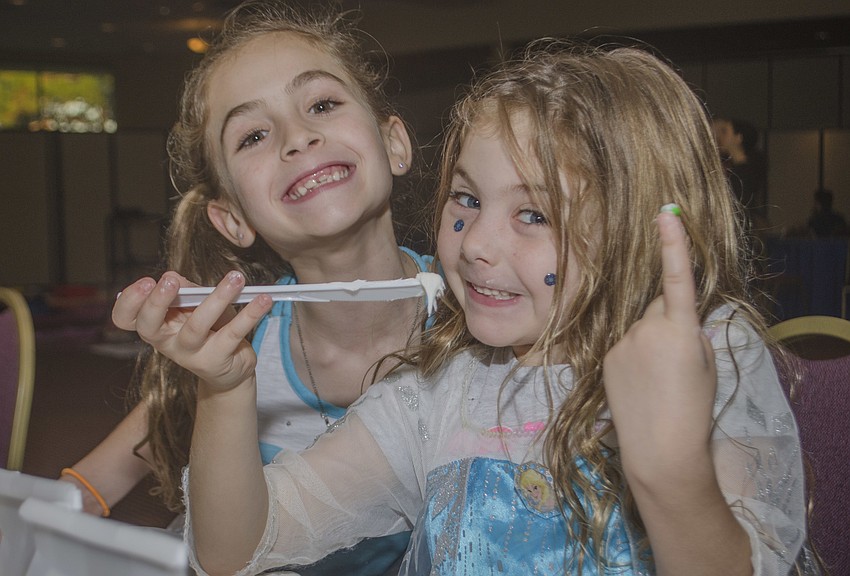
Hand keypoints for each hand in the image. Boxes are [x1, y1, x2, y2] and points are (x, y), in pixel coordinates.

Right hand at [112, 271, 272, 392]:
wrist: (230, 370)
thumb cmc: (210, 330)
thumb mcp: (196, 308)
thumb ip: (187, 292)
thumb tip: (176, 278)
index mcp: (155, 326)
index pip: (126, 318)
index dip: (129, 301)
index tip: (145, 282)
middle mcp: (167, 342)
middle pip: (150, 326)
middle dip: (156, 302)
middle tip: (169, 280)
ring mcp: (191, 354)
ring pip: (197, 326)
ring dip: (218, 298)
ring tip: (236, 278)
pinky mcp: (217, 360)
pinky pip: (233, 333)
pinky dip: (251, 313)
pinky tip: (263, 299)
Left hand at [603, 210, 716, 481]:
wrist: (660, 447)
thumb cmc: (693, 408)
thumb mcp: (705, 364)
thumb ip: (690, 332)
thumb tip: (675, 319)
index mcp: (681, 328)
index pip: (677, 277)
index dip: (673, 243)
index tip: (666, 213)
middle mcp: (647, 327)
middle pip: (659, 307)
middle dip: (670, 321)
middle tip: (676, 362)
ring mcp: (622, 341)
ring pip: (641, 328)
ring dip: (650, 343)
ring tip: (657, 381)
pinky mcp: (606, 356)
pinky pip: (624, 344)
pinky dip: (633, 356)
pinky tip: (640, 385)